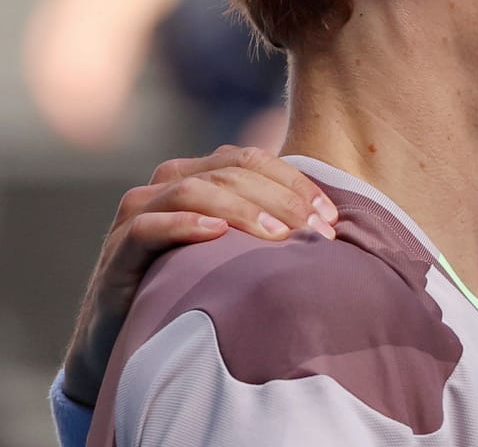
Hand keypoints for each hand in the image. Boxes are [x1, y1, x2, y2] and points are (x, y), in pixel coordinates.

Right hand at [60, 145, 338, 405]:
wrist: (131, 338)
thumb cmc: (198, 289)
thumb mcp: (239, 252)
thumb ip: (273, 227)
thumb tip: (339, 226)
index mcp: (200, 174)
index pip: (252, 159)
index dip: (295, 182)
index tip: (331, 217)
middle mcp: (166, 185)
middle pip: (229, 172)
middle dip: (279, 199)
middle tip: (315, 231)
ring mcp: (137, 214)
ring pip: (193, 190)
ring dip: (242, 209)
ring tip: (278, 236)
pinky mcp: (117, 252)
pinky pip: (149, 227)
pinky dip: (185, 224)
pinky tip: (217, 235)